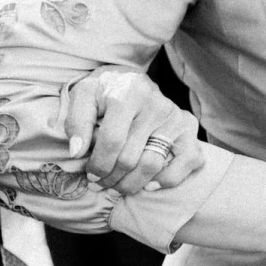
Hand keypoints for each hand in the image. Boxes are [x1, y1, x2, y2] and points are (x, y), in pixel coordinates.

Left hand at [60, 66, 203, 194]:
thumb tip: (77, 152)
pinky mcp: (188, 127)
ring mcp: (175, 116)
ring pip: (153, 165)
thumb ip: (76, 122)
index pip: (112, 140)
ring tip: (116, 187)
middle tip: (99, 184)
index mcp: (128, 93)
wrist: (130, 79)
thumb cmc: (104, 91)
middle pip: (130, 157)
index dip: (98, 164)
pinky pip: (186, 162)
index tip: (90, 176)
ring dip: (132, 184)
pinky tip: (149, 185)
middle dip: (110, 177)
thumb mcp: (83, 96)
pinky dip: (167, 179)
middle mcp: (156, 104)